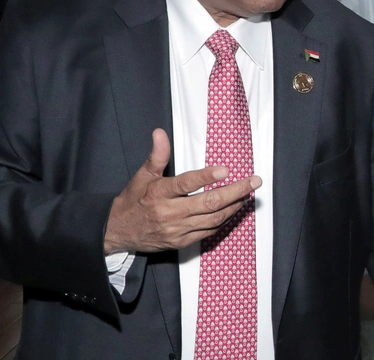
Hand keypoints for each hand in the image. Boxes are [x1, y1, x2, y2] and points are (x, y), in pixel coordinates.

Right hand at [104, 128, 261, 253]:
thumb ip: (157, 155)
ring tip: (248, 193)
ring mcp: (178, 229)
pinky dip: (224, 220)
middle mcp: (170, 213)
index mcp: (159, 193)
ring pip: (214, 219)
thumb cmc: (134, 200)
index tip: (227, 170)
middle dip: (235, 191)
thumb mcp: (142, 175)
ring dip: (234, 206)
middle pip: (209, 203)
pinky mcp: (182, 241)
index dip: (207, 177)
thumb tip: (160, 132)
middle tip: (254, 181)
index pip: (186, 184)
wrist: (119, 232)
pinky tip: (234, 209)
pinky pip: (209, 231)